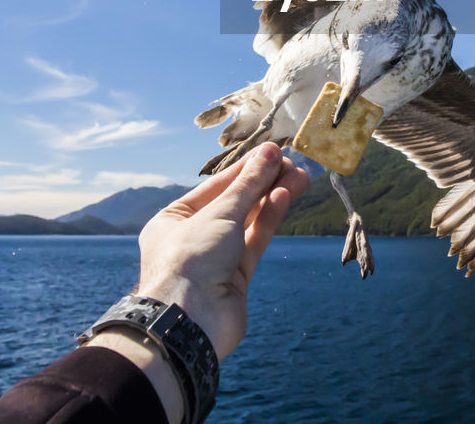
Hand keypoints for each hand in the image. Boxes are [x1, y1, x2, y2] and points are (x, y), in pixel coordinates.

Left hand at [136, 142, 309, 359]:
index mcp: (173, 220)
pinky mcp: (237, 277)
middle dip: (264, 182)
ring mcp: (216, 259)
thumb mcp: (220, 213)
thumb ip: (249, 184)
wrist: (189, 321)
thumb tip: (270, 153)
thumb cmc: (190, 259)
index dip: (245, 168)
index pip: (215, 187)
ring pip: (249, 221)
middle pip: (235, 203)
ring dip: (273, 198)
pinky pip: (255, 240)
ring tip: (300, 176)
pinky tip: (286, 196)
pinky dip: (270, 218)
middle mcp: (193, 238)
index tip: (272, 152)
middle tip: (292, 162)